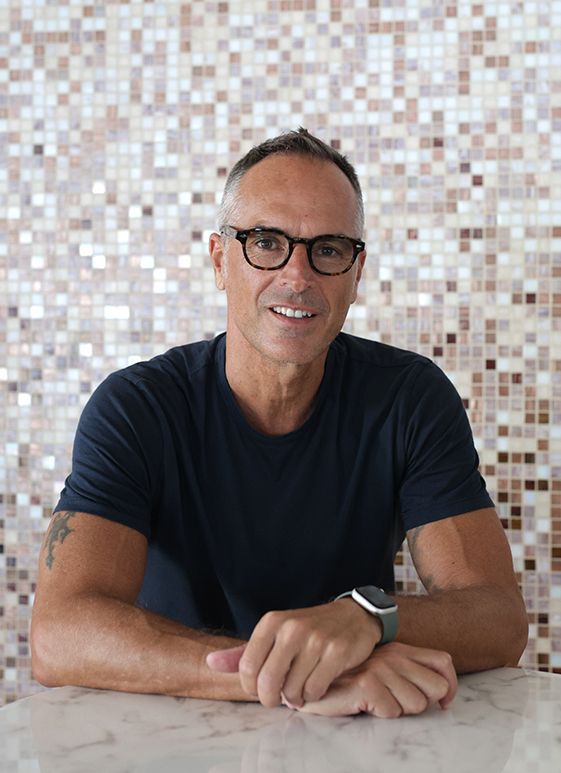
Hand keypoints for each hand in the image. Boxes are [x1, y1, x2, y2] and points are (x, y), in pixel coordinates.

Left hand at [206, 599, 381, 707]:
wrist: (352, 616)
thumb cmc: (308, 629)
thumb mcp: (274, 634)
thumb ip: (243, 652)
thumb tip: (211, 663)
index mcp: (272, 622)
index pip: (247, 667)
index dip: (251, 687)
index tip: (260, 690)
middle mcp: (291, 628)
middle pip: (268, 682)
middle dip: (270, 699)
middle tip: (278, 698)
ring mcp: (315, 639)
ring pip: (292, 690)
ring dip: (294, 699)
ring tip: (299, 690)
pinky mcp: (336, 652)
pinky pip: (315, 690)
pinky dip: (313, 696)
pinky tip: (315, 686)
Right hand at [288, 642, 456, 717]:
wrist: (314, 678)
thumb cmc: (352, 680)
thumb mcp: (386, 669)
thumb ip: (412, 674)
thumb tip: (444, 696)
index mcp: (401, 649)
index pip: (444, 662)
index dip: (450, 686)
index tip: (442, 702)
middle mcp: (394, 655)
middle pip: (436, 688)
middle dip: (421, 702)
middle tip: (396, 700)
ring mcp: (380, 667)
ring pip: (416, 704)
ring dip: (398, 710)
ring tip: (377, 701)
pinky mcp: (367, 683)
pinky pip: (392, 712)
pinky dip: (380, 714)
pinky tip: (364, 704)